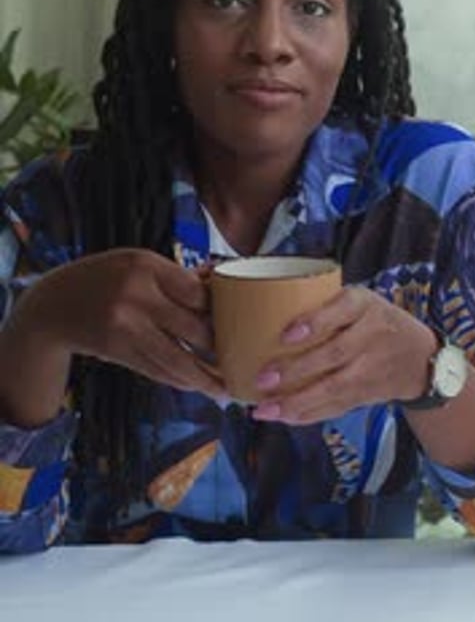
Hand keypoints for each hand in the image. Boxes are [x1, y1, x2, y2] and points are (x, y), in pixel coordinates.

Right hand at [10, 248, 223, 397]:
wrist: (51, 307)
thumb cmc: (103, 278)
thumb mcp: (137, 263)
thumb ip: (176, 276)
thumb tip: (219, 281)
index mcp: (146, 266)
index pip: (198, 293)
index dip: (221, 311)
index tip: (239, 322)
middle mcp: (136, 296)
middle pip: (194, 329)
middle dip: (221, 348)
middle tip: (243, 360)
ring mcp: (125, 327)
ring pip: (178, 360)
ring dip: (206, 379)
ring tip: (228, 390)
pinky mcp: (117, 352)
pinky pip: (158, 370)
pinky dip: (181, 380)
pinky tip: (198, 386)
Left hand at [252, 286, 436, 423]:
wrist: (422, 357)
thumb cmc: (376, 320)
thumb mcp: (360, 299)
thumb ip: (325, 304)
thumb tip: (267, 310)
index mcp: (365, 305)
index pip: (342, 310)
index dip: (315, 323)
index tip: (286, 335)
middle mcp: (371, 336)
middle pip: (334, 355)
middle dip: (296, 370)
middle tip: (263, 379)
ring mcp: (372, 369)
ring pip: (334, 388)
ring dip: (297, 402)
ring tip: (265, 409)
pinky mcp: (368, 394)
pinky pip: (337, 406)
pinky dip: (309, 414)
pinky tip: (284, 417)